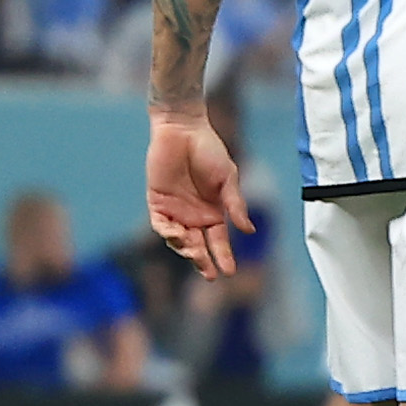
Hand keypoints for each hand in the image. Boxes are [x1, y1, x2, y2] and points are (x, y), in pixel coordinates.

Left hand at [146, 111, 252, 274]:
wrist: (183, 130)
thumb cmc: (209, 151)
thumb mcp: (228, 178)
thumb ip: (235, 204)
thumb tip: (249, 230)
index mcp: (213, 213)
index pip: (219, 241)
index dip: (224, 257)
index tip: (230, 272)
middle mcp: (194, 216)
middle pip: (198, 246)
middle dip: (203, 262)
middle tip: (209, 275)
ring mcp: (174, 211)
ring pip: (179, 240)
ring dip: (186, 249)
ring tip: (194, 253)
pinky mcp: (157, 202)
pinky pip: (160, 224)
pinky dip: (168, 232)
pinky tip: (178, 235)